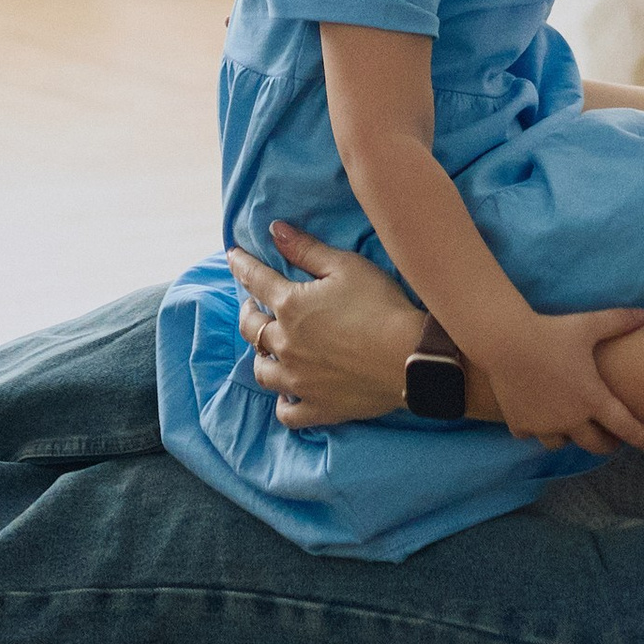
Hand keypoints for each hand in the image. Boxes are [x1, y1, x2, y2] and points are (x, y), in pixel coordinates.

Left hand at [227, 224, 419, 427]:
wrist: (410, 358)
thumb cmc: (381, 305)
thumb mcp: (345, 266)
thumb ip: (306, 249)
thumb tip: (274, 231)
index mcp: (290, 306)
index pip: (255, 280)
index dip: (242, 265)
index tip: (233, 256)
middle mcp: (286, 345)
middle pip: (252, 328)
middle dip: (248, 312)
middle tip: (253, 306)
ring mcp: (298, 381)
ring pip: (262, 371)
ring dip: (261, 356)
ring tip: (267, 348)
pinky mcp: (317, 408)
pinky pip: (287, 413)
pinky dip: (283, 403)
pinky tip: (287, 394)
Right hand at [475, 306, 643, 458]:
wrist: (505, 341)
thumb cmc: (550, 332)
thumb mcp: (587, 324)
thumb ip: (617, 321)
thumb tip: (643, 314)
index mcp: (593, 399)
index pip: (627, 427)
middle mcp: (571, 419)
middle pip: (596, 445)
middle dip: (607, 443)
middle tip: (611, 437)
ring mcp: (544, 425)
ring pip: (563, 444)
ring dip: (571, 437)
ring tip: (572, 426)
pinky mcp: (520, 424)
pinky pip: (532, 435)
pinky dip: (537, 429)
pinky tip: (537, 416)